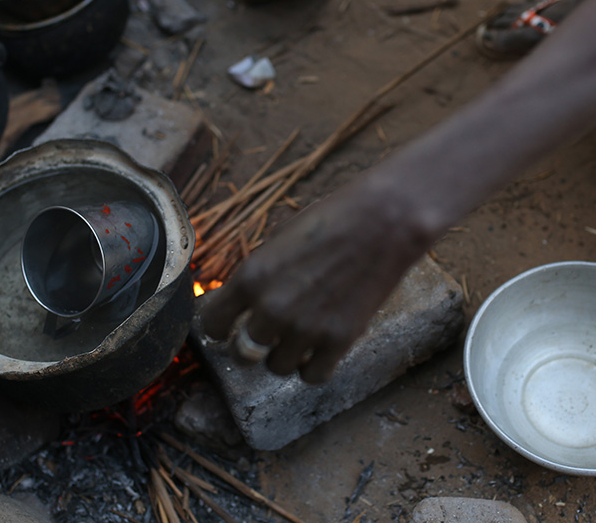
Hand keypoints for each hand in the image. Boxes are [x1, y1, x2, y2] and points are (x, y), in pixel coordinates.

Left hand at [199, 182, 430, 383]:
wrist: (382, 221)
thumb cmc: (330, 221)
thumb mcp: (279, 240)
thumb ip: (258, 274)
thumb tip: (244, 300)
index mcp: (251, 277)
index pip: (213, 324)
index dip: (220, 327)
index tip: (229, 326)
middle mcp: (272, 308)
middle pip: (242, 353)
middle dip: (249, 346)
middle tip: (266, 335)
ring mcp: (306, 328)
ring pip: (276, 367)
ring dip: (283, 356)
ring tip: (298, 338)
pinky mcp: (339, 340)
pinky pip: (312, 376)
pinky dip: (312, 367)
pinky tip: (318, 351)